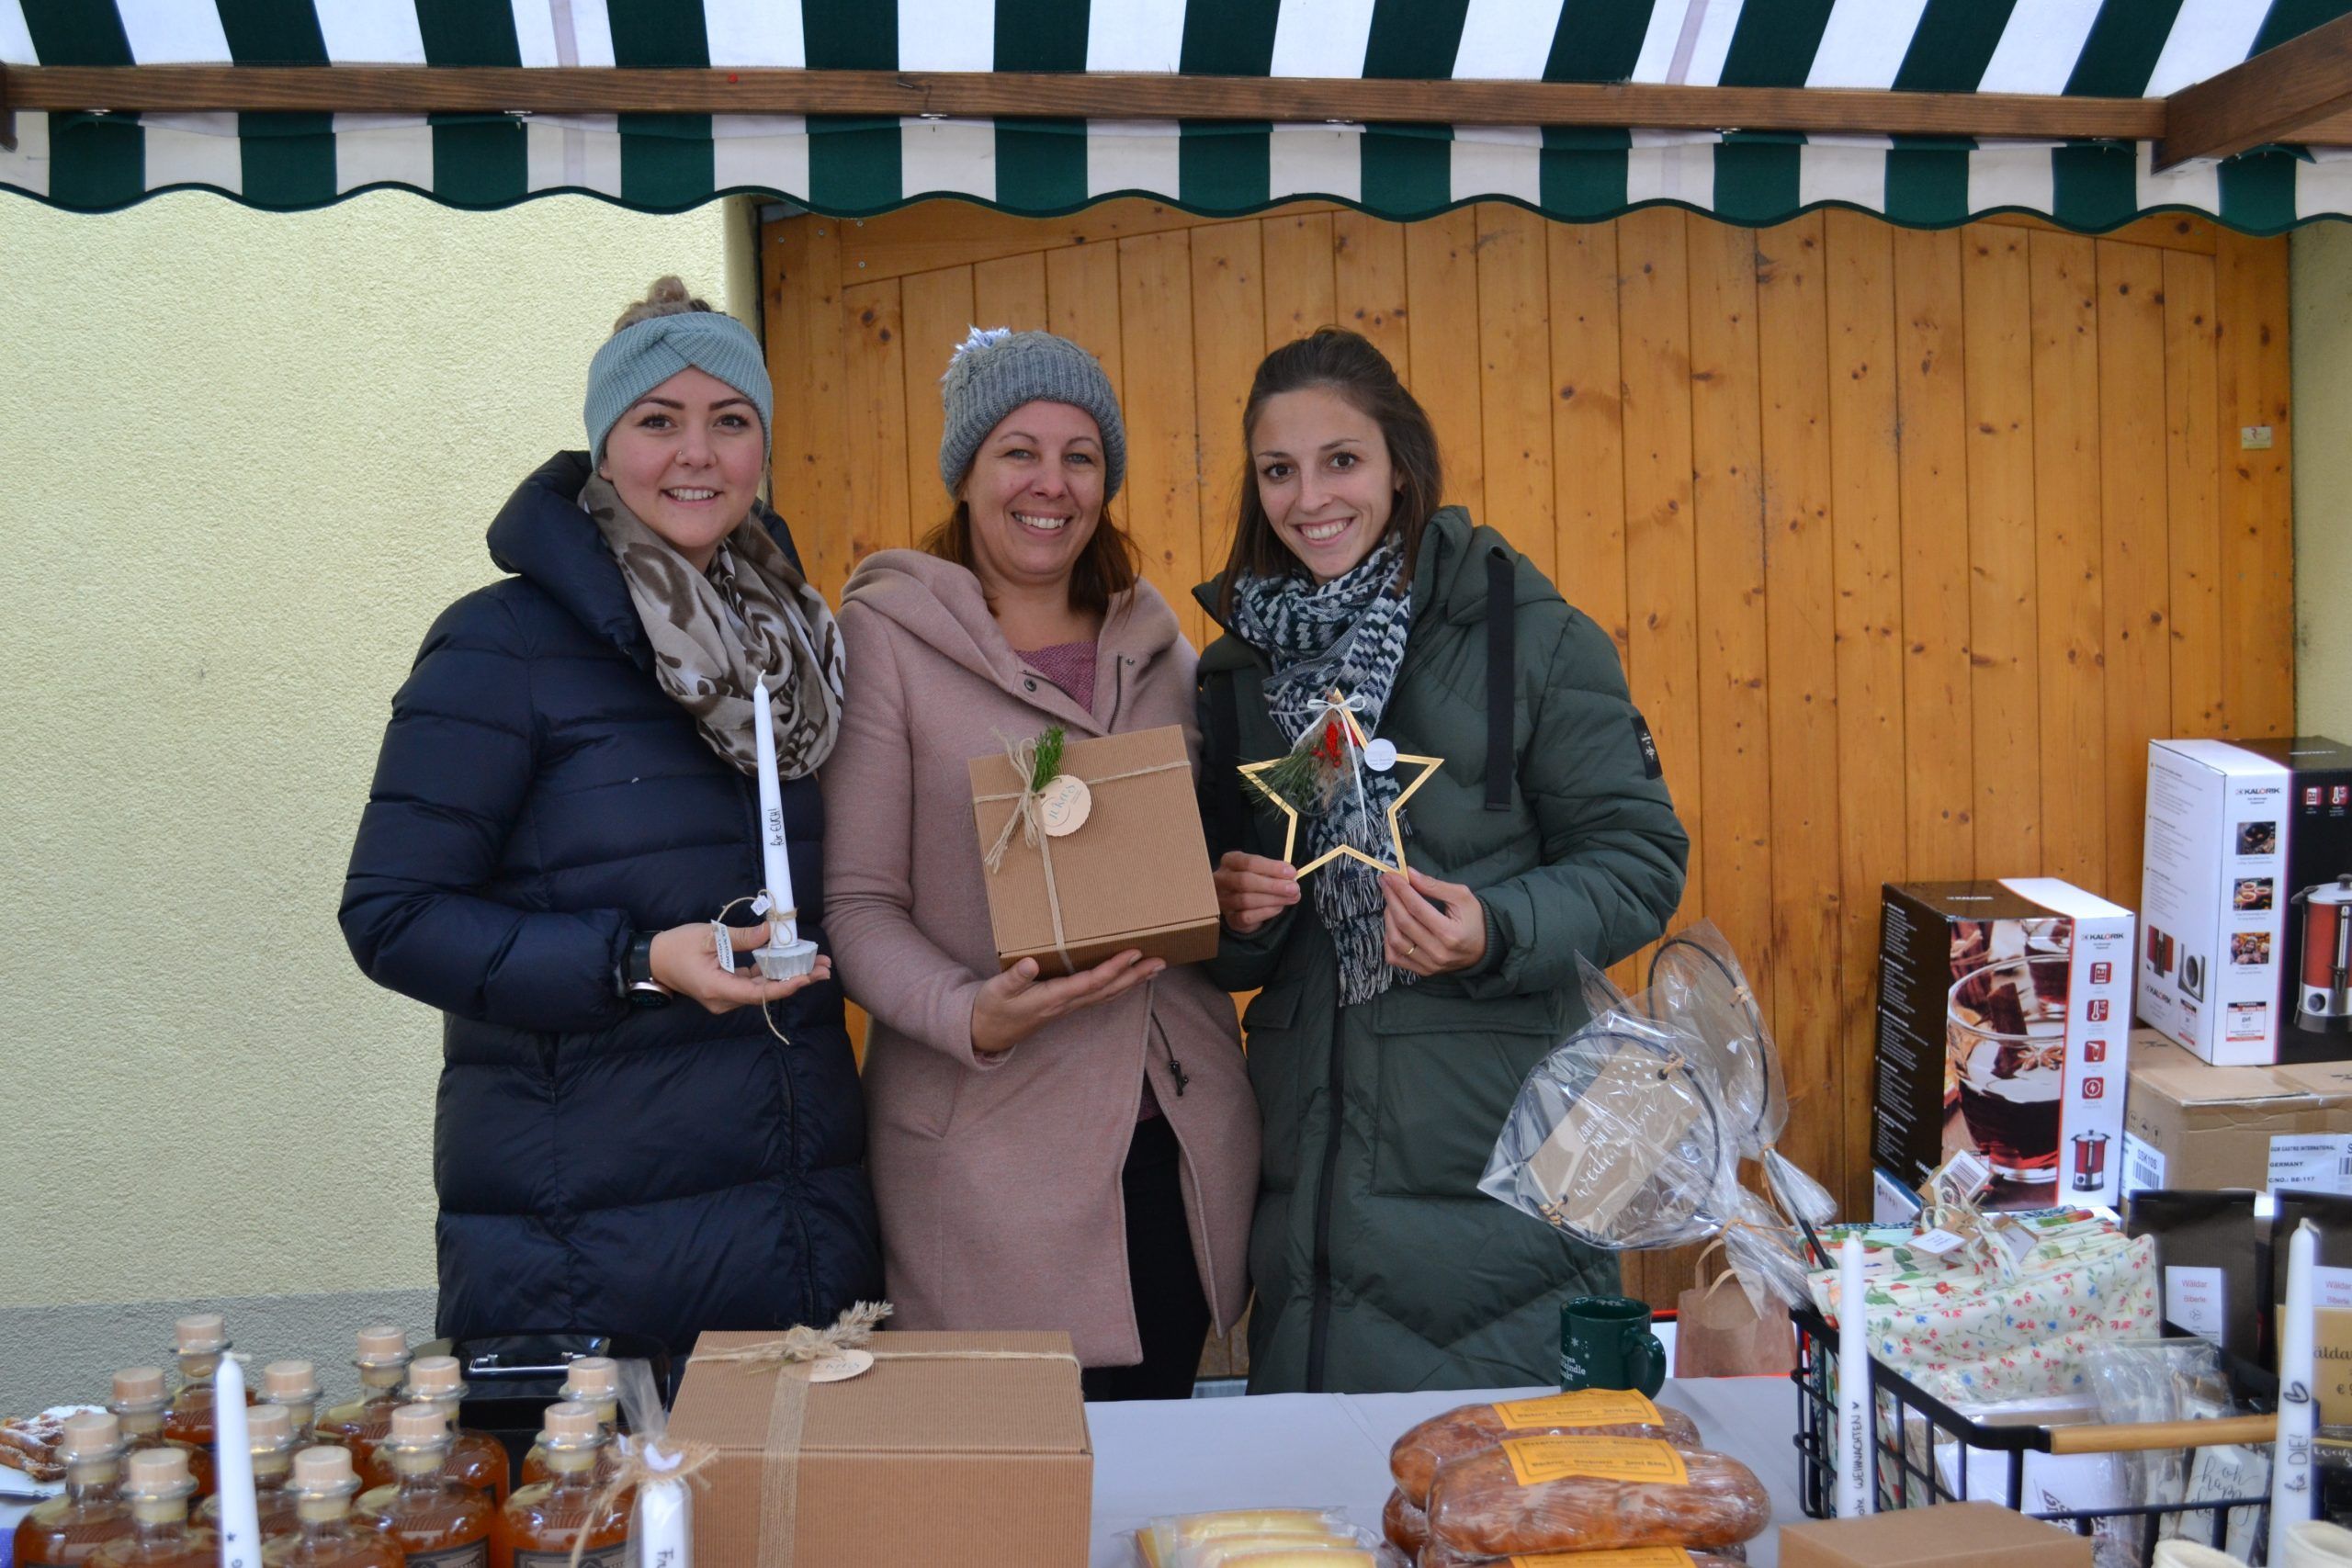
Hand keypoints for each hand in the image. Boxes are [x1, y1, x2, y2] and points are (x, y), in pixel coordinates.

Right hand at [648, 921, 832, 1013]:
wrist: (653, 959)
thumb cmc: (677, 946)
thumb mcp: (711, 936)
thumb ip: (744, 936)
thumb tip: (773, 931)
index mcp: (718, 988)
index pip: (758, 993)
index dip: (784, 986)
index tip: (806, 978)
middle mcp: (724, 1000)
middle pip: (766, 993)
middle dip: (797, 980)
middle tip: (825, 969)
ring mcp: (725, 997)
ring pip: (762, 989)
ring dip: (787, 976)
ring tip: (816, 964)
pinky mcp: (726, 990)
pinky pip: (752, 984)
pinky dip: (771, 974)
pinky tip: (790, 962)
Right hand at [971, 949, 1164, 1056]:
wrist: (988, 1032)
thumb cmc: (993, 1008)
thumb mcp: (997, 991)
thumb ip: (1014, 978)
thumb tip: (1030, 963)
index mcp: (1052, 997)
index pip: (1091, 982)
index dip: (1114, 968)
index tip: (1133, 953)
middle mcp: (1067, 1004)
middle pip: (1108, 989)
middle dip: (1135, 975)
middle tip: (1160, 961)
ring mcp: (1069, 1006)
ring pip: (1108, 993)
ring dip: (1132, 981)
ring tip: (1155, 968)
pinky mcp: (1067, 1005)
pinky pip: (1100, 995)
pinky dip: (1118, 985)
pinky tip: (1129, 978)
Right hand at [1214, 851, 1299, 934]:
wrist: (1242, 903)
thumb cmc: (1256, 880)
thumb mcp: (1262, 870)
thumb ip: (1274, 871)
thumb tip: (1291, 876)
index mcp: (1230, 861)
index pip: (1249, 862)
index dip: (1272, 868)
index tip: (1292, 873)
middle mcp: (1221, 880)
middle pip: (1245, 881)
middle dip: (1273, 885)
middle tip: (1294, 888)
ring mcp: (1222, 900)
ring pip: (1246, 900)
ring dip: (1273, 899)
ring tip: (1291, 898)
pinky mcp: (1229, 919)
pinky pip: (1246, 916)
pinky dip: (1266, 912)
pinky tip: (1279, 908)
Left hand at [1380, 867, 1488, 976]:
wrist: (1483, 948)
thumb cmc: (1474, 919)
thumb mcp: (1462, 897)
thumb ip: (1434, 886)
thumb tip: (1409, 874)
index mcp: (1450, 933)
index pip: (1417, 908)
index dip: (1401, 890)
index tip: (1391, 875)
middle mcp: (1438, 952)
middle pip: (1404, 923)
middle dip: (1391, 899)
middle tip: (1386, 883)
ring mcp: (1429, 964)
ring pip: (1396, 941)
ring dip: (1388, 918)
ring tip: (1391, 902)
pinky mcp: (1423, 971)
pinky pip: (1395, 958)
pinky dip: (1388, 940)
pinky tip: (1392, 925)